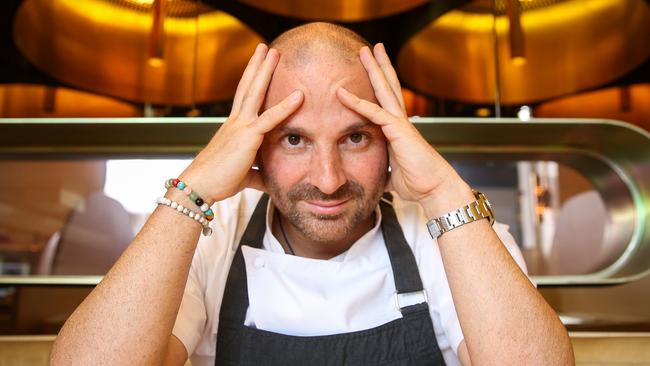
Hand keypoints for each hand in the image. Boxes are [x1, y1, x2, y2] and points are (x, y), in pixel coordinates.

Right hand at [179, 44, 302, 202]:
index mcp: (234, 128)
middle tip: (266, 48)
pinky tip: (299, 96)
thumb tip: (270, 183)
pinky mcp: (248, 137)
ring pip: (254, 91)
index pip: (244, 98)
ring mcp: (240, 126)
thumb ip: (258, 175)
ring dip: (265, 70)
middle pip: (247, 86)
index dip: (252, 81)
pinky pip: (270, 118)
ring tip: (273, 51)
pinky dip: (286, 106)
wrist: (201, 186)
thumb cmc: (219, 181)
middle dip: (257, 66)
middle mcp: (235, 122)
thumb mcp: (244, 175)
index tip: (258, 67)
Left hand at [336, 44, 471, 212]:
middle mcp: (401, 122)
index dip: (379, 84)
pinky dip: (357, 103)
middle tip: (371, 47)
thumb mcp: (393, 173)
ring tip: (366, 51)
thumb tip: (376, 177)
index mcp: (399, 129)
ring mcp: (401, 124)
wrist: (435, 190)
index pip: (387, 100)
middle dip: (379, 66)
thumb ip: (383, 168)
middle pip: (388, 86)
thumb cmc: (418, 183)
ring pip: (385, 90)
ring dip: (374, 70)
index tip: (372, 69)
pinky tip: (343, 93)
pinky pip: (375, 113)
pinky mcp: (399, 132)